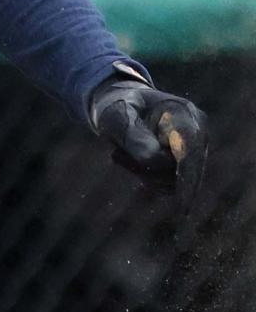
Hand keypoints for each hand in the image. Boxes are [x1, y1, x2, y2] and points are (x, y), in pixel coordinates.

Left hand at [91, 77, 207, 211]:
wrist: (120, 103)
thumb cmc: (117, 106)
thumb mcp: (116, 115)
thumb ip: (132, 135)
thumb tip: (153, 160)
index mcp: (183, 113)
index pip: (190, 151)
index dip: (187, 179)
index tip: (184, 208)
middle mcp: (196, 133)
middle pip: (183, 171)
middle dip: (148, 171)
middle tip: (115, 155)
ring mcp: (193, 151)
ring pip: (173, 182)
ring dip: (143, 174)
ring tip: (118, 153)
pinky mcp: (184, 166)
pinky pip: (166, 184)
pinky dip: (145, 176)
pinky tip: (125, 157)